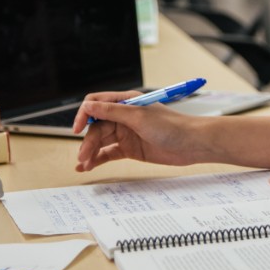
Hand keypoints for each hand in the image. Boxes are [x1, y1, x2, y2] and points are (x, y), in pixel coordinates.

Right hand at [74, 91, 215, 172]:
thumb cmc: (171, 126)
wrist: (192, 144)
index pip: (96, 104)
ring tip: (84, 165)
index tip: (77, 129)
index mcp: (126, 102)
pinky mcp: (130, 149)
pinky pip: (108, 153)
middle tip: (84, 156)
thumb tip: (87, 106)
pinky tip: (87, 167)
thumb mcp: (139, 117)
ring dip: (90, 152)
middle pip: (96, 126)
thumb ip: (112, 112)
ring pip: (101, 141)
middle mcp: (124, 116)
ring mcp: (127, 133)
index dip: (84, 115)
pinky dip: (97, 159)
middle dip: (88, 141)